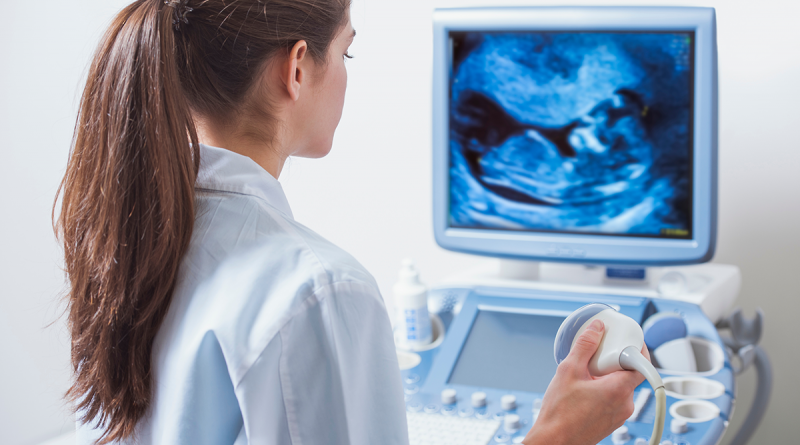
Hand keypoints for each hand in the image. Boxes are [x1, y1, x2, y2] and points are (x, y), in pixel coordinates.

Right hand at [522, 319, 647, 444]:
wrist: (555, 441)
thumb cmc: (560, 414)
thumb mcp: (569, 370)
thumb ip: (585, 346)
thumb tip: (596, 329)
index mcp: (619, 390)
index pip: (641, 364)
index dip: (637, 349)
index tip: (627, 341)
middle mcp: (625, 405)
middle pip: (630, 374)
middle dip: (615, 362)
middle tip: (598, 356)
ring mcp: (620, 416)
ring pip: (622, 387)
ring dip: (609, 377)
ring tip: (586, 375)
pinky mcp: (612, 422)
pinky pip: (615, 399)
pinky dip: (605, 390)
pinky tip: (585, 389)